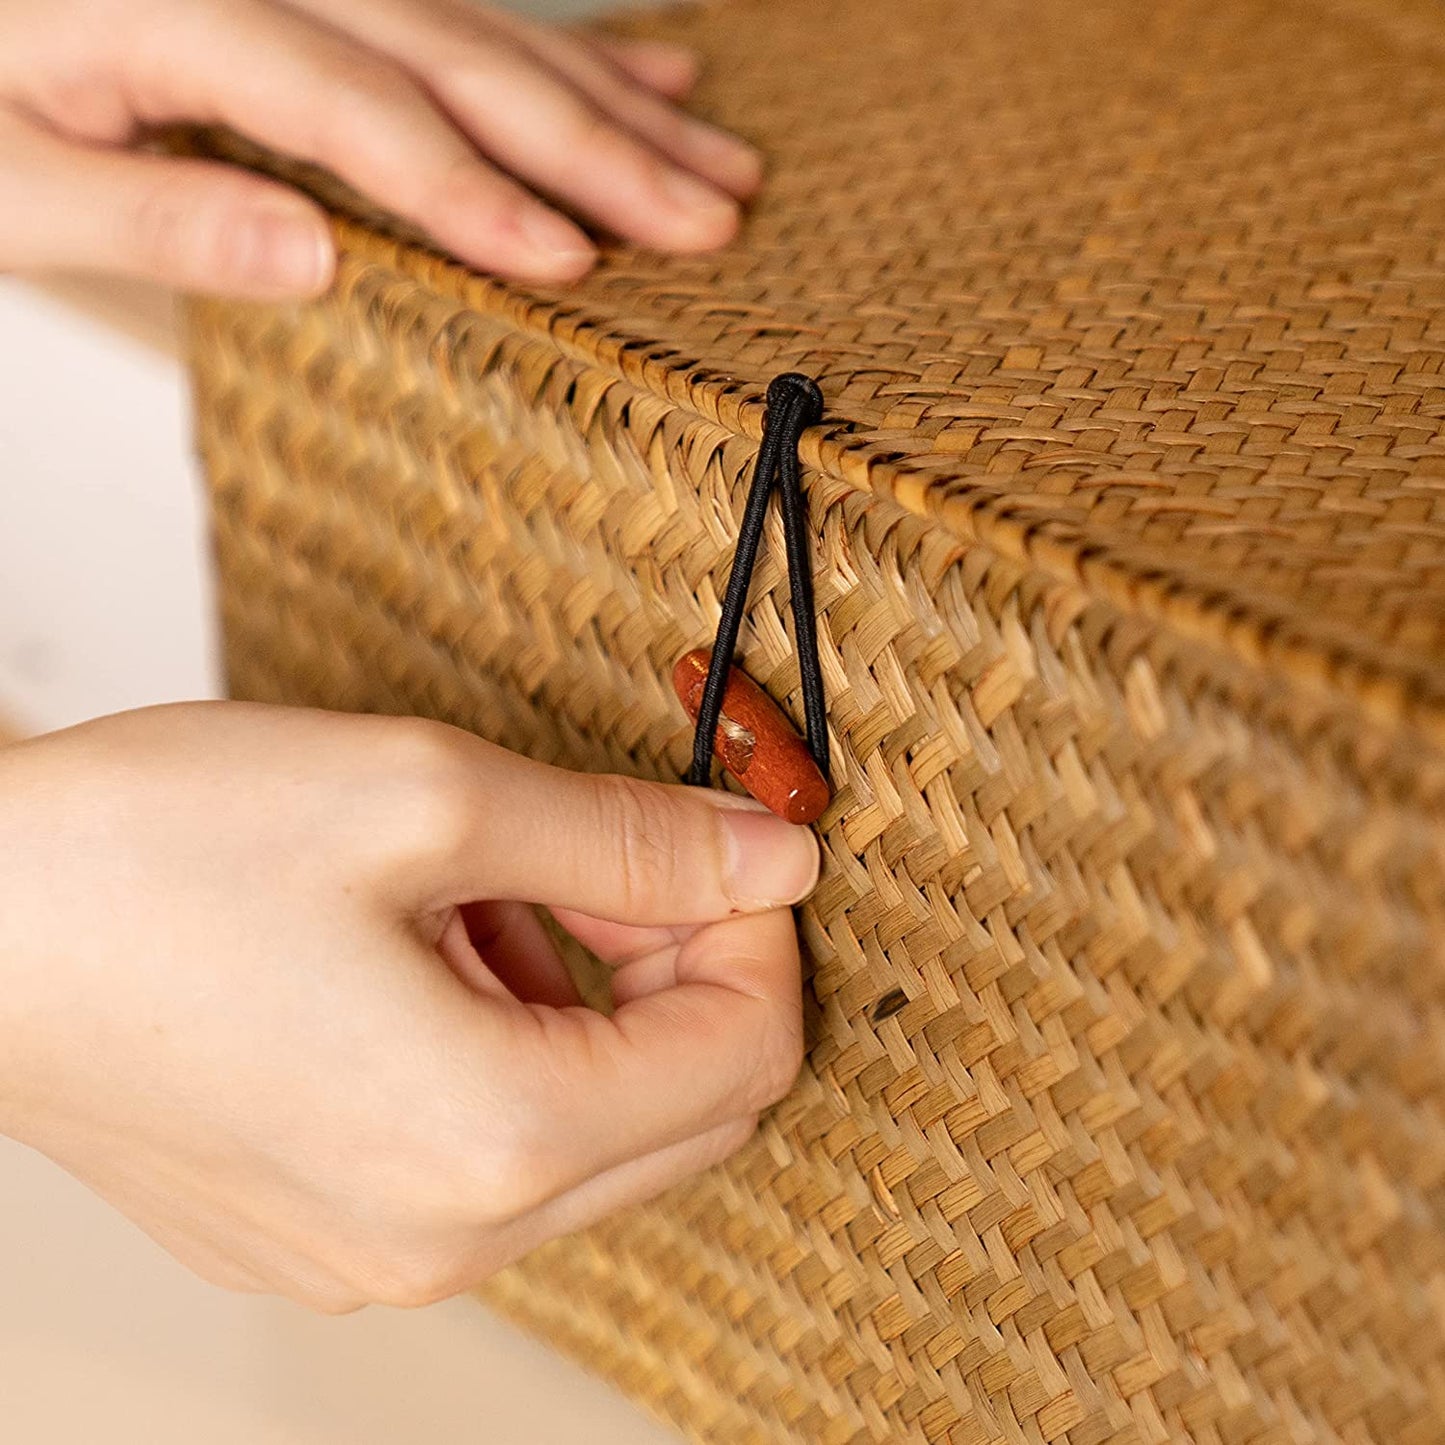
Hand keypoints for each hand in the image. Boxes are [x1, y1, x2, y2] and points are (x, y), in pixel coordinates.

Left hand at [0, 0, 760, 294]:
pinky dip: (578, 55)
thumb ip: (159, 221)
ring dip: (619, 107)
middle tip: (706, 222)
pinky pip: (473, 15)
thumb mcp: (14, 189)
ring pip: (492, 33)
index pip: (360, 110)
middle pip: (460, 57)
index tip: (571, 259)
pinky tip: (658, 75)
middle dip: (596, 149)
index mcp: (180, 11)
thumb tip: (316, 258)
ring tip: (722, 168)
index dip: (471, 188)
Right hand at [0, 703, 815, 1311]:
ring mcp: (380, 1255)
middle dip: (683, 969)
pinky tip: (433, 955)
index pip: (745, 1052)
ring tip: (491, 893)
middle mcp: (445, 1237)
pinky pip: (495, 1159)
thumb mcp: (428, 798)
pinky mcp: (329, 1238)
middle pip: (689, 1111)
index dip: (756, 929)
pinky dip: (516, 1050)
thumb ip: (632, 839)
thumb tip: (772, 856)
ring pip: (597, 1136)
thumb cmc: (157, 856)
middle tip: (607, 858)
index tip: (718, 845)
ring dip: (594, 1004)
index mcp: (491, 1137)